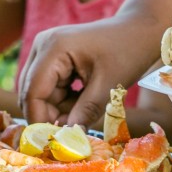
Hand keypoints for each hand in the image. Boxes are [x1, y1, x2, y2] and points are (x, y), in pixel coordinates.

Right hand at [18, 17, 160, 126]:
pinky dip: (64, 101)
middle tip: (72, 131)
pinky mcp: (53, 58)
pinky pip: (50, 88)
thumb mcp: (108, 85)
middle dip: (49, 115)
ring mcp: (46, 51)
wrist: (139, 29)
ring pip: (41, 93)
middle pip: (31, 93)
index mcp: (54, 48)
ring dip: (59, 109)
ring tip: (86, 109)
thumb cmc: (128, 51)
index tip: (53, 141)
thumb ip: (86, 112)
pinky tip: (85, 99)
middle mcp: (42, 46)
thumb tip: (68, 139)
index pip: (33, 92)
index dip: (39, 120)